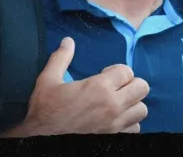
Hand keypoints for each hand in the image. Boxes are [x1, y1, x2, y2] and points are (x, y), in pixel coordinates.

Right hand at [0, 37, 148, 136]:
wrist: (41, 141)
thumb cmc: (45, 112)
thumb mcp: (47, 81)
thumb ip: (61, 58)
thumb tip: (68, 41)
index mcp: (99, 87)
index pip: (127, 71)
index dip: (117, 71)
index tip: (105, 75)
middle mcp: (113, 105)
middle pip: (142, 87)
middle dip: (130, 84)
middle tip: (116, 87)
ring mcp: (116, 124)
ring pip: (142, 109)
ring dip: (132, 104)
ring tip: (118, 103)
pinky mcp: (115, 138)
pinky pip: (135, 128)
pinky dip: (129, 123)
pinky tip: (116, 119)